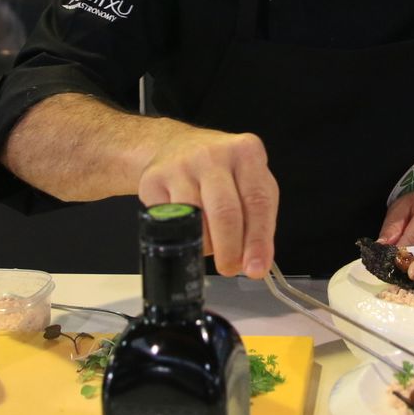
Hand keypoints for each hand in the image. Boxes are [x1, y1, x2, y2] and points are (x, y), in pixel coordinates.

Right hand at [137, 127, 277, 278]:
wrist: (175, 147)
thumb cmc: (220, 170)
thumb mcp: (251, 183)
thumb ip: (260, 221)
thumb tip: (256, 262)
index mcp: (246, 151)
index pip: (257, 201)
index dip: (258, 240)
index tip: (255, 268)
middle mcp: (213, 154)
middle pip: (225, 212)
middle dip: (229, 250)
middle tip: (230, 267)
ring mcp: (180, 166)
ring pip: (195, 220)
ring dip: (205, 245)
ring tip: (211, 244)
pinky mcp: (153, 180)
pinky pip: (170, 222)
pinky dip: (182, 236)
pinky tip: (189, 229)